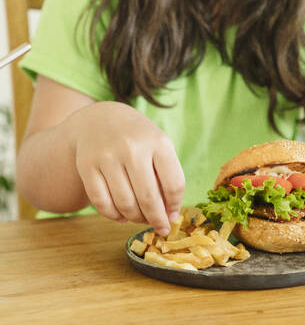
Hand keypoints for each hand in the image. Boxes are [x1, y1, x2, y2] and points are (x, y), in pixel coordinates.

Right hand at [65, 102, 184, 235]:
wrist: (100, 119)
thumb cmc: (138, 140)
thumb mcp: (159, 147)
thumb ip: (168, 176)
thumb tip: (169, 215)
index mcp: (158, 142)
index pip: (174, 184)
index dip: (175, 206)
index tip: (172, 216)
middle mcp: (132, 148)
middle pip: (148, 198)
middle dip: (156, 219)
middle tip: (160, 228)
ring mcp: (107, 156)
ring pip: (124, 203)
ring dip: (136, 218)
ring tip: (141, 219)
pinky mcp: (87, 165)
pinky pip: (101, 202)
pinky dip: (113, 216)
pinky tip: (122, 216)